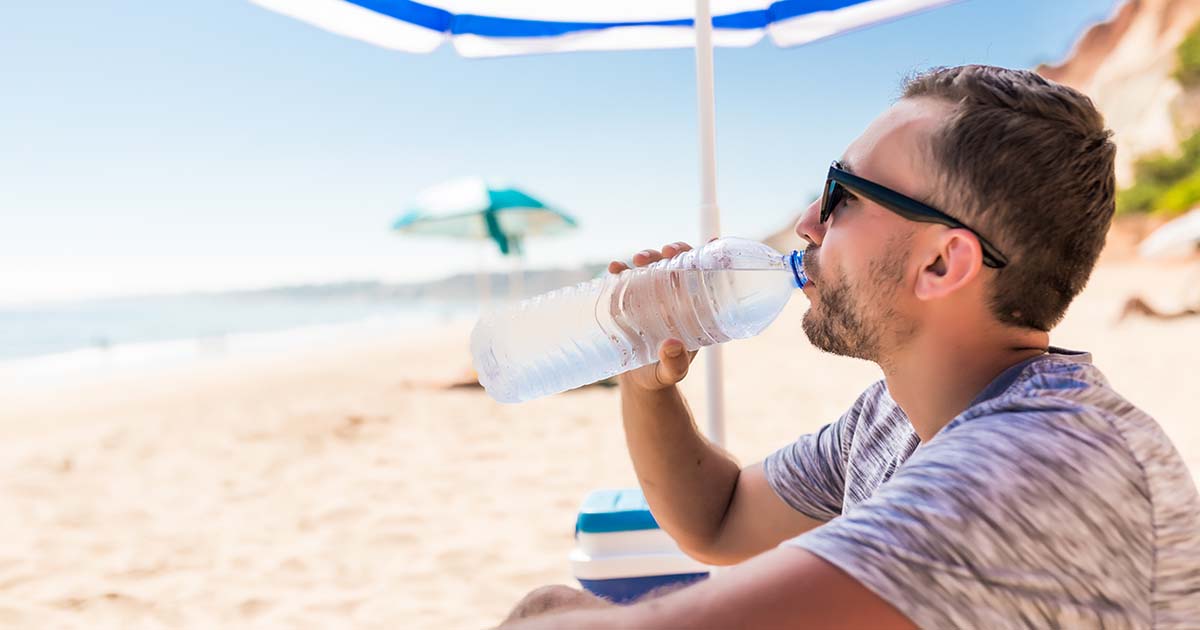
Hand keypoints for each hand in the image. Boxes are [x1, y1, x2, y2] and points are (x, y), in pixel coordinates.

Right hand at [608, 242, 699, 391]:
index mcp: (692, 307)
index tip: (710, 243)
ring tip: (639, 260)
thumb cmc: (661, 374)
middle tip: (666, 252)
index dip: (707, 256)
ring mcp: (648, 295)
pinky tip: (614, 268)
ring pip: (651, 266)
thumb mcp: (671, 373)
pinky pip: (623, 279)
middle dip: (673, 250)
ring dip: (646, 255)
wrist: (637, 382)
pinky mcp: (626, 300)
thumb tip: (671, 346)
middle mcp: (671, 296)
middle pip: (677, 263)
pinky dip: (619, 270)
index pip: (703, 275)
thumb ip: (675, 364)